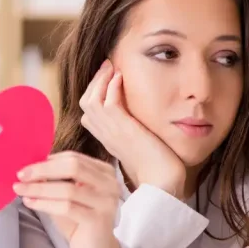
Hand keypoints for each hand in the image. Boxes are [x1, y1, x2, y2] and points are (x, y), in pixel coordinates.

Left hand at [14, 151, 122, 247]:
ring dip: (40, 188)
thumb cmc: (79, 222)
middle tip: (20, 175)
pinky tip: (30, 203)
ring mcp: (106, 201)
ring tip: (20, 190)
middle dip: (43, 170)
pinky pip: (67, 207)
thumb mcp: (67, 196)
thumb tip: (30, 169)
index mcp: (103, 172)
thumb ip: (55, 181)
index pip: (73, 157)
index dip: (48, 161)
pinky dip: (45, 203)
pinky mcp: (98, 220)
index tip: (27, 167)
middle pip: (73, 167)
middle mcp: (109, 184)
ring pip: (68, 188)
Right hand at [80, 60, 186, 199]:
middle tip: (108, 66)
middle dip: (94, 82)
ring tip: (112, 66)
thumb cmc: (160, 166)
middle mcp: (105, 135)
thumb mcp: (143, 144)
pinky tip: (121, 76)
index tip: (108, 78)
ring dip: (100, 79)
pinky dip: (111, 86)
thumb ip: (137, 130)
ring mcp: (111, 133)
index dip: (94, 93)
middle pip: (85, 103)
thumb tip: (142, 116)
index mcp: (108, 139)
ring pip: (91, 100)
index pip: (89, 113)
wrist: (164, 181)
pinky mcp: (122, 130)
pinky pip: (107, 103)